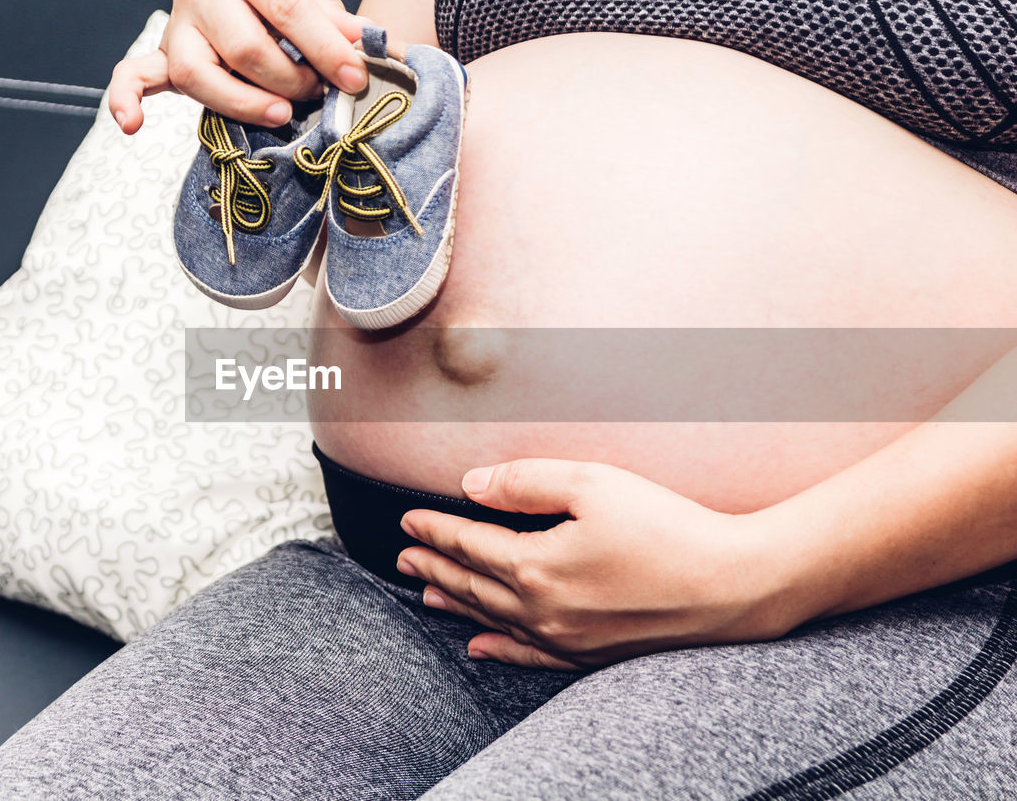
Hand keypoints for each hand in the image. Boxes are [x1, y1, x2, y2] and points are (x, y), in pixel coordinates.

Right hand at [107, 0, 368, 133]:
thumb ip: (331, 13)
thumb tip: (363, 42)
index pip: (287, 9)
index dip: (325, 48)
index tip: (354, 76)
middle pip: (245, 49)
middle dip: (291, 80)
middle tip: (319, 92)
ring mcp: (179, 22)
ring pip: (198, 74)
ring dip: (243, 103)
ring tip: (281, 113)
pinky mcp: (165, 51)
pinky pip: (135, 75)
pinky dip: (126, 99)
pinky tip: (131, 125)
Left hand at [397, 459, 797, 669]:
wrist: (735, 585)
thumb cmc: (668, 526)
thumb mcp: (593, 483)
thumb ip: (526, 481)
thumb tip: (472, 485)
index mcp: (535, 566)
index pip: (468, 545)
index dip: (434, 530)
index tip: (408, 521)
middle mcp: (542, 611)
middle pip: (471, 586)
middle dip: (434, 569)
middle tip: (404, 558)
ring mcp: (566, 639)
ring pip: (492, 622)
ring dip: (455, 605)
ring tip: (426, 594)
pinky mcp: (592, 655)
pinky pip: (529, 657)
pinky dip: (498, 650)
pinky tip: (480, 647)